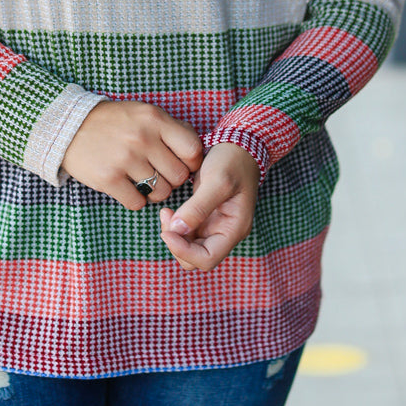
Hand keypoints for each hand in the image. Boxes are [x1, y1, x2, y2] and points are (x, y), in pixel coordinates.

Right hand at [61, 99, 203, 208]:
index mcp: (155, 119)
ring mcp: (125, 159)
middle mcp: (142, 138)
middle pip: (178, 176)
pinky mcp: (108, 178)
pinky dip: (135, 200)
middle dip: (172, 180)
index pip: (192, 150)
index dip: (191, 162)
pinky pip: (137, 203)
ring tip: (143, 181)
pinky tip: (127, 187)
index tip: (181, 163)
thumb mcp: (144, 113)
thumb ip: (172, 128)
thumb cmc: (114, 122)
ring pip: (160, 192)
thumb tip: (197, 151)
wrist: (69, 127)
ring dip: (155, 192)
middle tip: (159, 174)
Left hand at [158, 143, 259, 272]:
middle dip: (177, 243)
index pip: (207, 259)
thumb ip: (198, 207)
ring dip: (173, 234)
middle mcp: (225, 233)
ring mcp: (215, 227)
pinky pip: (186, 233)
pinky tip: (169, 210)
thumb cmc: (232, 161)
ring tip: (166, 212)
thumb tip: (177, 230)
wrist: (239, 146)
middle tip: (167, 217)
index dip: (184, 251)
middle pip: (196, 258)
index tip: (167, 231)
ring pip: (188, 247)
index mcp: (234, 229)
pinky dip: (175, 226)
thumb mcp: (217, 181)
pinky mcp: (205, 218)